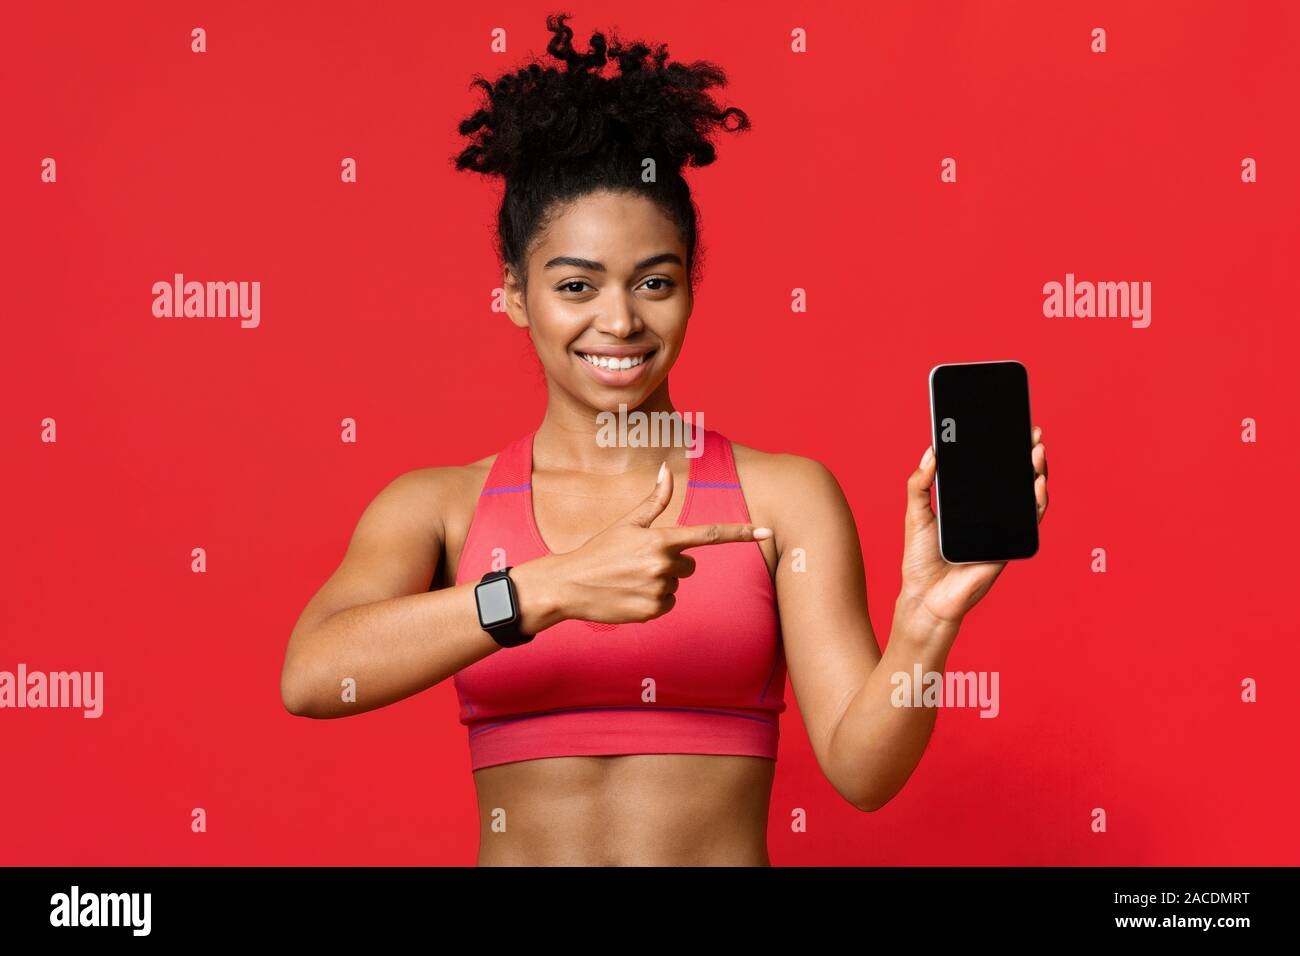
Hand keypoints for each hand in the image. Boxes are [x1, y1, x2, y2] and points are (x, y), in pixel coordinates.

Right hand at [543, 460, 770, 624]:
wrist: (568, 586)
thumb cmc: (598, 551)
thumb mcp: (626, 524)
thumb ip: (653, 501)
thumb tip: (665, 470)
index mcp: (660, 538)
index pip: (709, 534)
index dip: (741, 533)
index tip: (765, 531)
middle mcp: (664, 564)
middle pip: (689, 565)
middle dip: (671, 564)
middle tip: (638, 564)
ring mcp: (659, 589)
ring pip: (677, 585)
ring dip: (659, 583)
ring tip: (629, 580)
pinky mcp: (653, 611)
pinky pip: (668, 605)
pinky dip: (653, 601)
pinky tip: (629, 596)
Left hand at [900, 424, 1048, 625]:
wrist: (924, 597)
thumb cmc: (920, 559)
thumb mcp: (915, 513)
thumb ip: (920, 483)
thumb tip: (931, 451)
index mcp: (970, 506)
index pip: (992, 474)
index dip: (1003, 451)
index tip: (1011, 427)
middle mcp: (990, 517)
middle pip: (1015, 481)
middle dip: (1027, 455)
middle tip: (1032, 431)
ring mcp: (1002, 531)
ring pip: (1028, 498)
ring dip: (1037, 473)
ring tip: (1037, 450)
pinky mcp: (1007, 547)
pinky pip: (1029, 522)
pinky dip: (1037, 503)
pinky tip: (1037, 484)